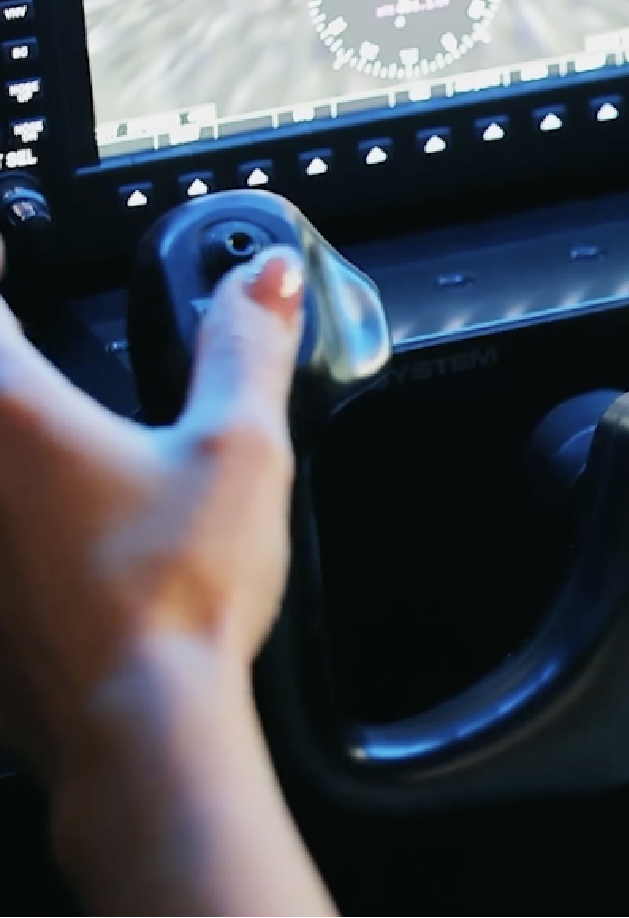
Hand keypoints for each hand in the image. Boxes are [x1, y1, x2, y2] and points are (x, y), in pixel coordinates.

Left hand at [1, 247, 334, 914]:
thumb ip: (246, 348)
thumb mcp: (239, 449)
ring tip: (45, 430)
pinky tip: (41, 521)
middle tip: (32, 350)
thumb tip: (267, 278)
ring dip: (10, 440)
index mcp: (8, 410)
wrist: (133, 725)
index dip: (7, 255)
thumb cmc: (175, 594)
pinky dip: (9, 516)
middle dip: (11, 362)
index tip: (20, 239)